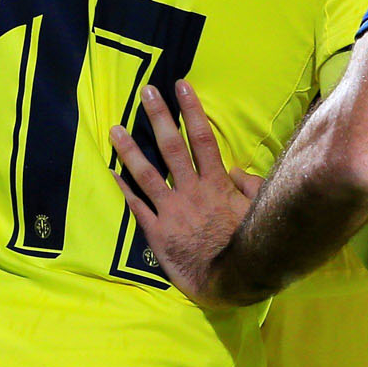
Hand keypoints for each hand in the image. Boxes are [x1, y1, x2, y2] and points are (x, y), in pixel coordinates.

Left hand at [108, 81, 261, 308]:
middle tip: (145, 92)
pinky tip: (110, 171)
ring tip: (114, 127)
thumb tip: (234, 170)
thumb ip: (248, 187)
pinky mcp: (156, 232)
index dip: (191, 110)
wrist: (228, 280)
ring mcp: (171, 211)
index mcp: (216, 184)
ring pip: (146, 174)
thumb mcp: (257, 212)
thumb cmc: (246, 246)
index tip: (181, 86)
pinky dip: (123, 188)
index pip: (202, 139)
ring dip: (129, 149)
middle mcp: (191, 192)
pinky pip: (136, 206)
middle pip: (172, 148)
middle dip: (158, 117)